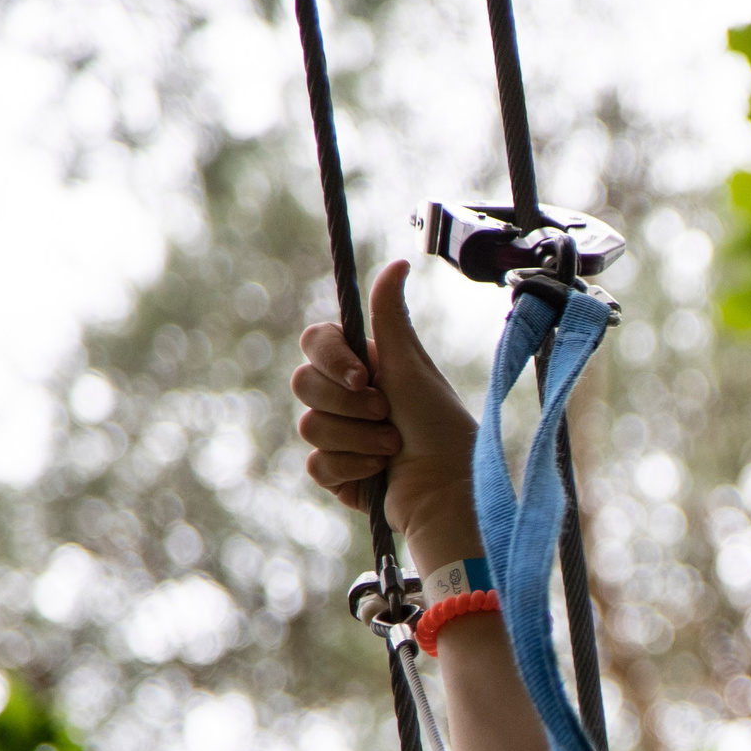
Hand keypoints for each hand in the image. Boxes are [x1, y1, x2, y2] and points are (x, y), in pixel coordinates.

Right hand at [292, 261, 478, 554]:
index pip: (314, 343)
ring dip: (358, 438)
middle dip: (349, 405)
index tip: (364, 377)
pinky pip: (317, 465)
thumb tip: (399, 263)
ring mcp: (339, 437)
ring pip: (310, 427)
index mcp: (362, 365)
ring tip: (393, 446)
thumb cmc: (438, 423)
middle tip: (388, 414)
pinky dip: (352, 468)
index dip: (332, 360)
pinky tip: (380, 471)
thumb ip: (390, 315)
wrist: (447, 487)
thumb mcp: (411, 364)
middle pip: (302, 385)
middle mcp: (346, 398)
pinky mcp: (338, 474)